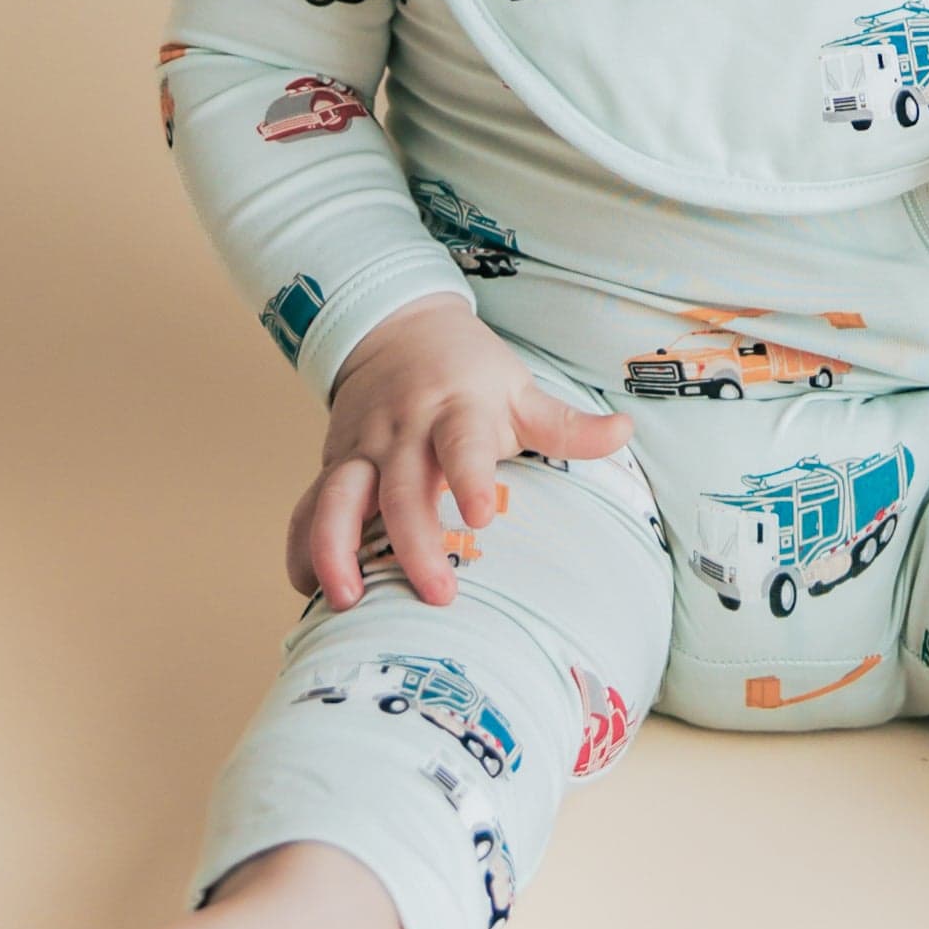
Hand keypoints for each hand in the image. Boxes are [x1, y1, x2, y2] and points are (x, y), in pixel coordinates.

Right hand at [287, 295, 632, 610]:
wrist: (396, 330)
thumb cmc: (468, 372)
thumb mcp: (518, 389)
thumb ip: (566, 423)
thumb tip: (625, 432)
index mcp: (456, 411)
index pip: (463, 443)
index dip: (470, 477)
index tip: (481, 517)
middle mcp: (403, 431)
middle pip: (400, 489)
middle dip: (413, 542)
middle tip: (437, 592)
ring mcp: (362, 450)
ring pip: (337, 498)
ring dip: (336, 548)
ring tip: (346, 599)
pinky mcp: (333, 465)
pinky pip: (307, 506)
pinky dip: (302, 546)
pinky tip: (307, 587)